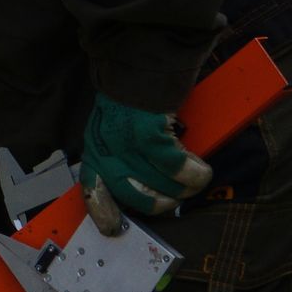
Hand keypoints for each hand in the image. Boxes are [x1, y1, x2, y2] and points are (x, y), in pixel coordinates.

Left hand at [80, 93, 211, 234]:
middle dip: (160, 203)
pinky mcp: (148, 131)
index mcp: (95, 149)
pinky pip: (174, 165)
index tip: (113, 229)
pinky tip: (201, 168)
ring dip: (183, 188)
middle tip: (177, 197)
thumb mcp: (113, 131)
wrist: (140, 63)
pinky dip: (192, 171)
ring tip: (196, 179)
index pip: (91, 189)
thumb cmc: (132, 100)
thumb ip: (120, 158)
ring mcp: (125, 141)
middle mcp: (105, 149)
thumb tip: (144, 190)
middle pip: (132, 195)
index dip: (103, 212)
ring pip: (158, 183)